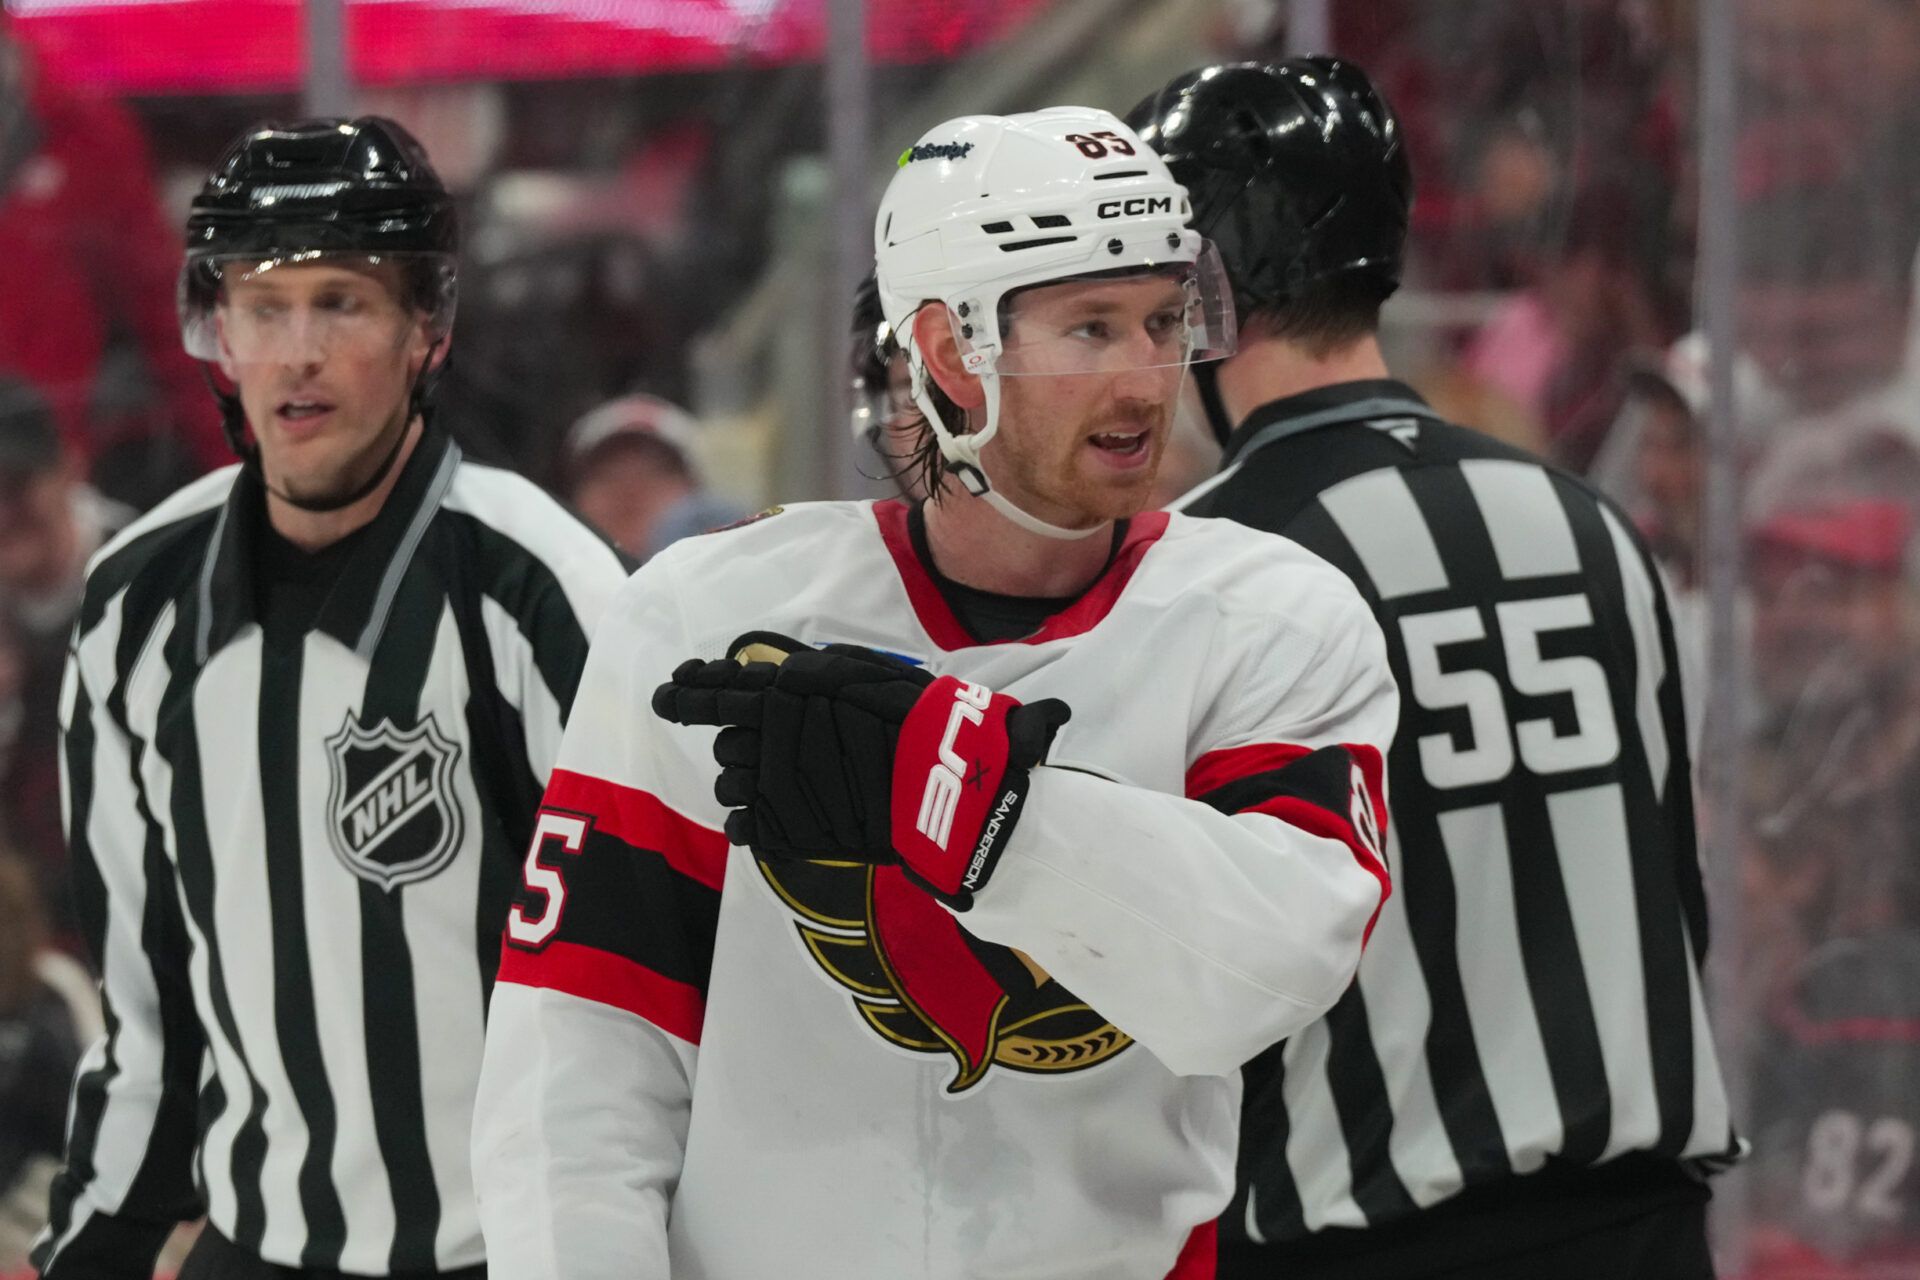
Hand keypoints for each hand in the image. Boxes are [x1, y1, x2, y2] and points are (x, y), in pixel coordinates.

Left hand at [651, 632, 1068, 908]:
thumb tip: (776, 673)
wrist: (940, 784)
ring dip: (746, 783)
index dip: (688, 692)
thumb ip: (812, 674)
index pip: (717, 689)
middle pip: (725, 742)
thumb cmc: (910, 721)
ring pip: (728, 785)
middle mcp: (766, 736)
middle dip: (742, 744)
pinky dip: (753, 821)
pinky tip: (783, 817)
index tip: (668, 693)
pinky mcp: (780, 829)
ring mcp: (770, 786)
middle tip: (782, 752)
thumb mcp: (863, 674)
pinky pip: (742, 826)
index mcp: (784, 692)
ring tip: (791, 787)